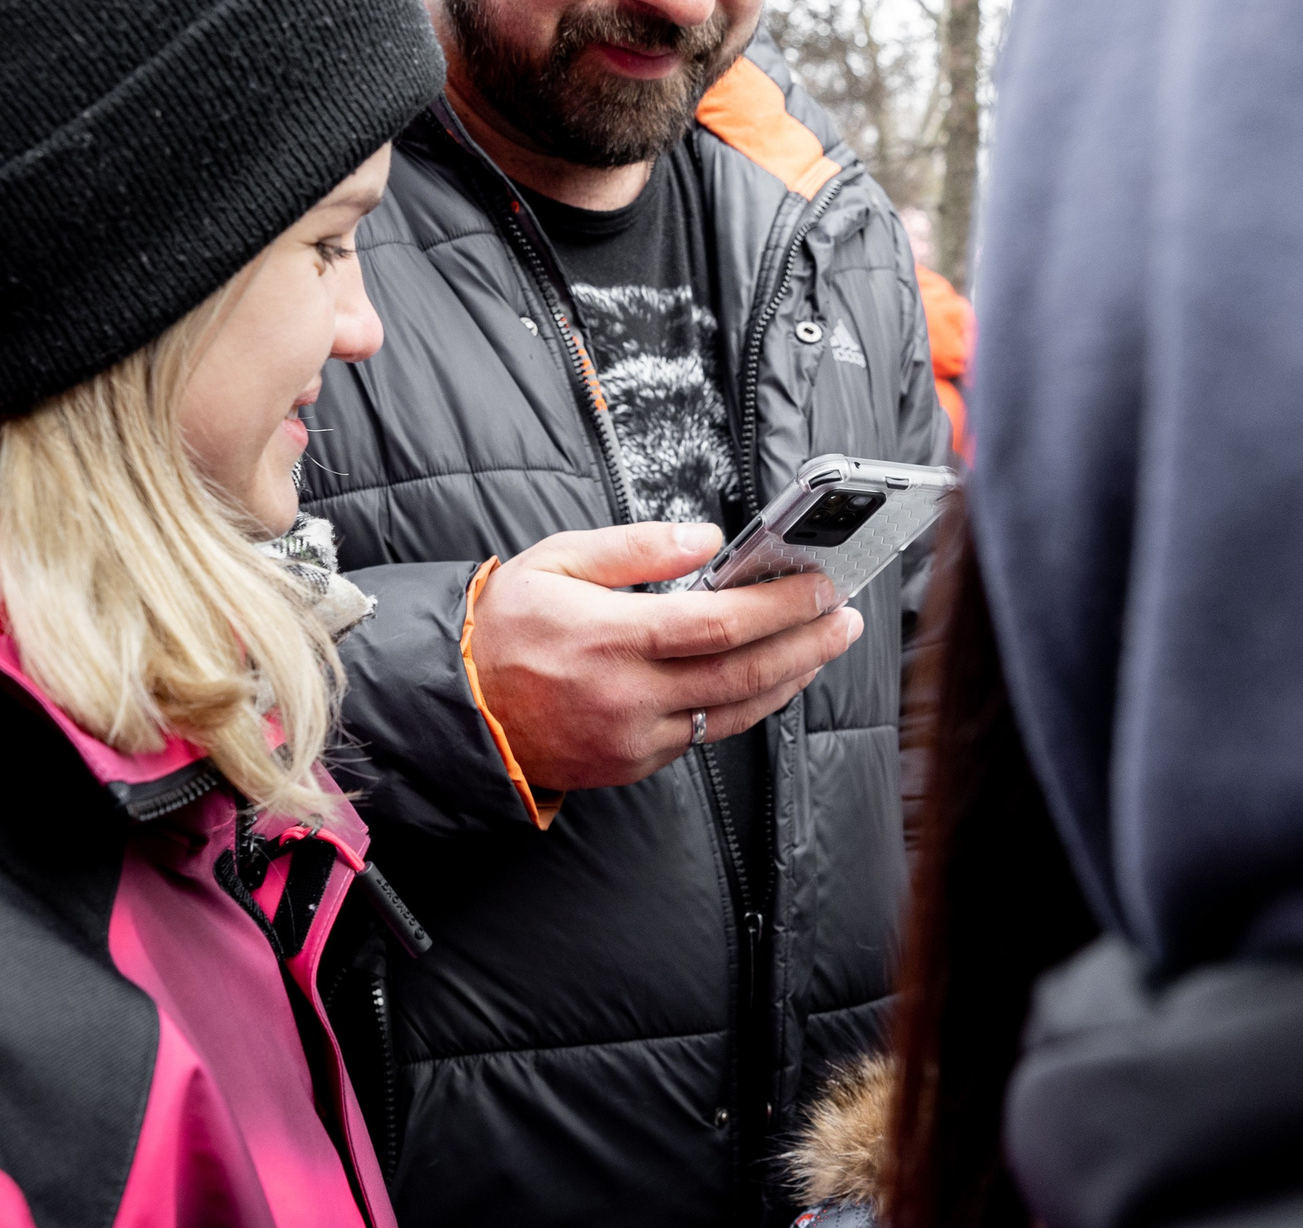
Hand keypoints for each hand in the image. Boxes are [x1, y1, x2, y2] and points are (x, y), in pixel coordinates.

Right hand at [467, 522, 862, 791]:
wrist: (457, 706)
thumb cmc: (503, 626)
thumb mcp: (556, 560)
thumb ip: (634, 548)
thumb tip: (705, 539)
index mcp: (611, 637)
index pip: (720, 622)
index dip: (780, 605)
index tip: (819, 584)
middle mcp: (628, 694)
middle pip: (743, 672)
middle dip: (806, 644)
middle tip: (844, 618)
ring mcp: (633, 737)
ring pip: (734, 712)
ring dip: (788, 678)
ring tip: (822, 647)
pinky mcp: (632, 764)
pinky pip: (703, 735)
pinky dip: (743, 705)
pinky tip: (765, 679)